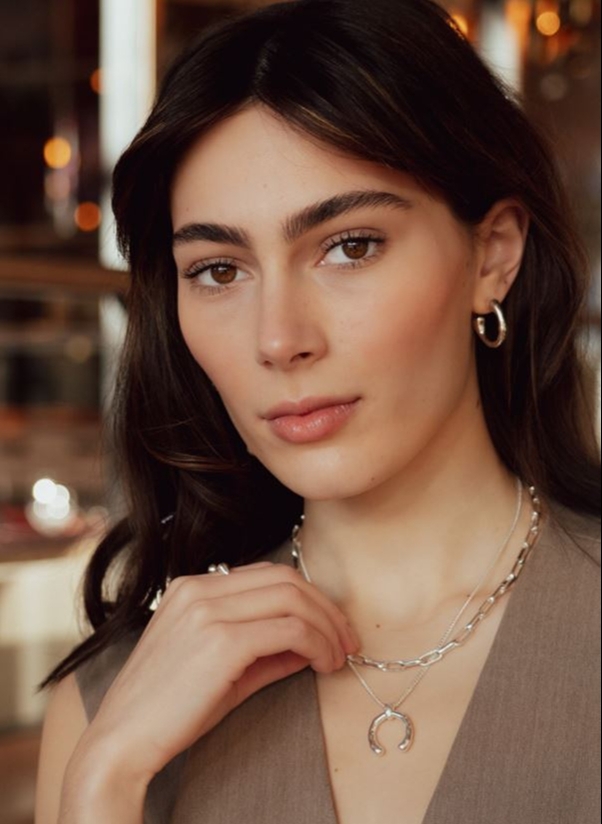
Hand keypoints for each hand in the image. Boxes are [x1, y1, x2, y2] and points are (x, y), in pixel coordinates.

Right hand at [71, 561, 358, 785]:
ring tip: (339, 656)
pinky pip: (289, 628)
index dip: (309, 597)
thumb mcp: (219, 671)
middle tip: (348, 640)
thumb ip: (265, 653)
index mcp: (192, 587)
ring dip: (327, 626)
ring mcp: (208, 610)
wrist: (121, 742)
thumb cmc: (167, 711)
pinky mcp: (221, 640)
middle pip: (286, 579)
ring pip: (292, 597)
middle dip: (326, 608)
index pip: (268, 575)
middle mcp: (199, 589)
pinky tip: (322, 664)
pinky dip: (316, 643)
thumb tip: (311, 646)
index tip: (332, 627)